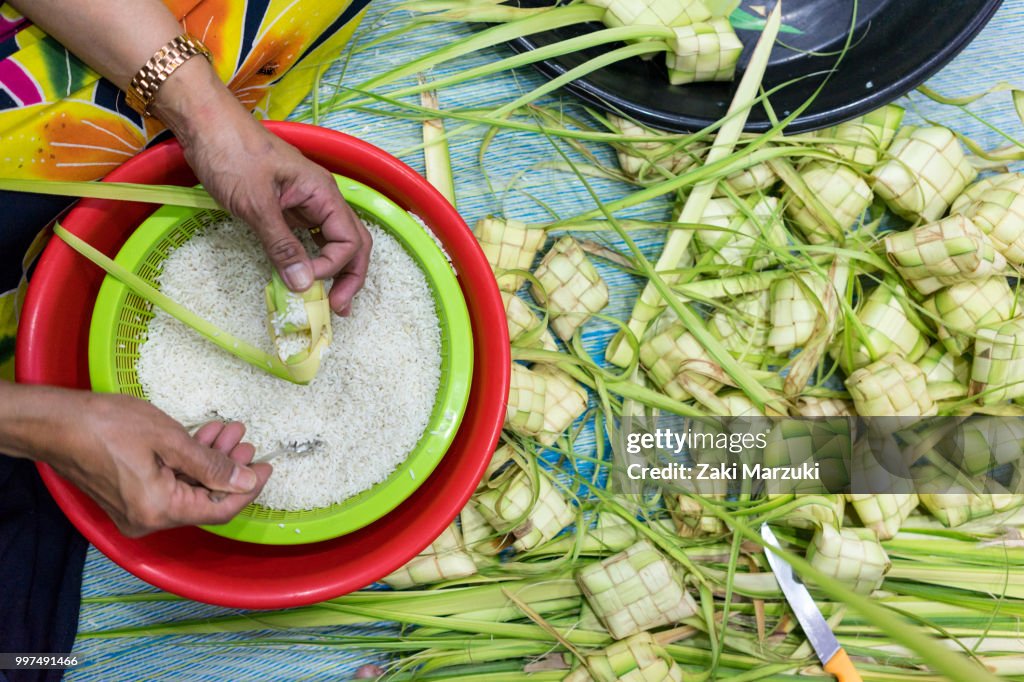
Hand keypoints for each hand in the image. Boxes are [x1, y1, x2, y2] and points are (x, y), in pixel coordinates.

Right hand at [24, 390, 271, 536]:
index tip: (267, 467)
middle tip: (245, 441)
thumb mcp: (170, 439)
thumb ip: (211, 465)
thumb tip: (244, 482)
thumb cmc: (106, 426)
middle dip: (229, 468)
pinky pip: (169, 485)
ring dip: (209, 461)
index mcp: (160, 510)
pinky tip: (203, 437)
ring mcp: (136, 512)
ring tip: (228, 432)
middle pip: (204, 499)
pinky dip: (188, 464)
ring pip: (188, 489)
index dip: (248, 489)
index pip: (219, 509)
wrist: (54, 423)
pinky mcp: (128, 499)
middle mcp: (148, 520)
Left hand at [156, 64, 372, 315]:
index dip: (333, 266)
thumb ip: (282, 245)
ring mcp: (304, 203)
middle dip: (350, 276)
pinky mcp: (285, 207)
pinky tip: (300, 274)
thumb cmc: (231, 153)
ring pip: (332, 241)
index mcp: (323, 193)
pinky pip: (307, 237)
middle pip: (353, 242)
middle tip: (339, 308)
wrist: (204, 123)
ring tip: (327, 299)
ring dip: (333, 270)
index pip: (349, 240)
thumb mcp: (256, 204)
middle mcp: (321, 198)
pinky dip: (309, 259)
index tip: (305, 281)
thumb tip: (303, 285)